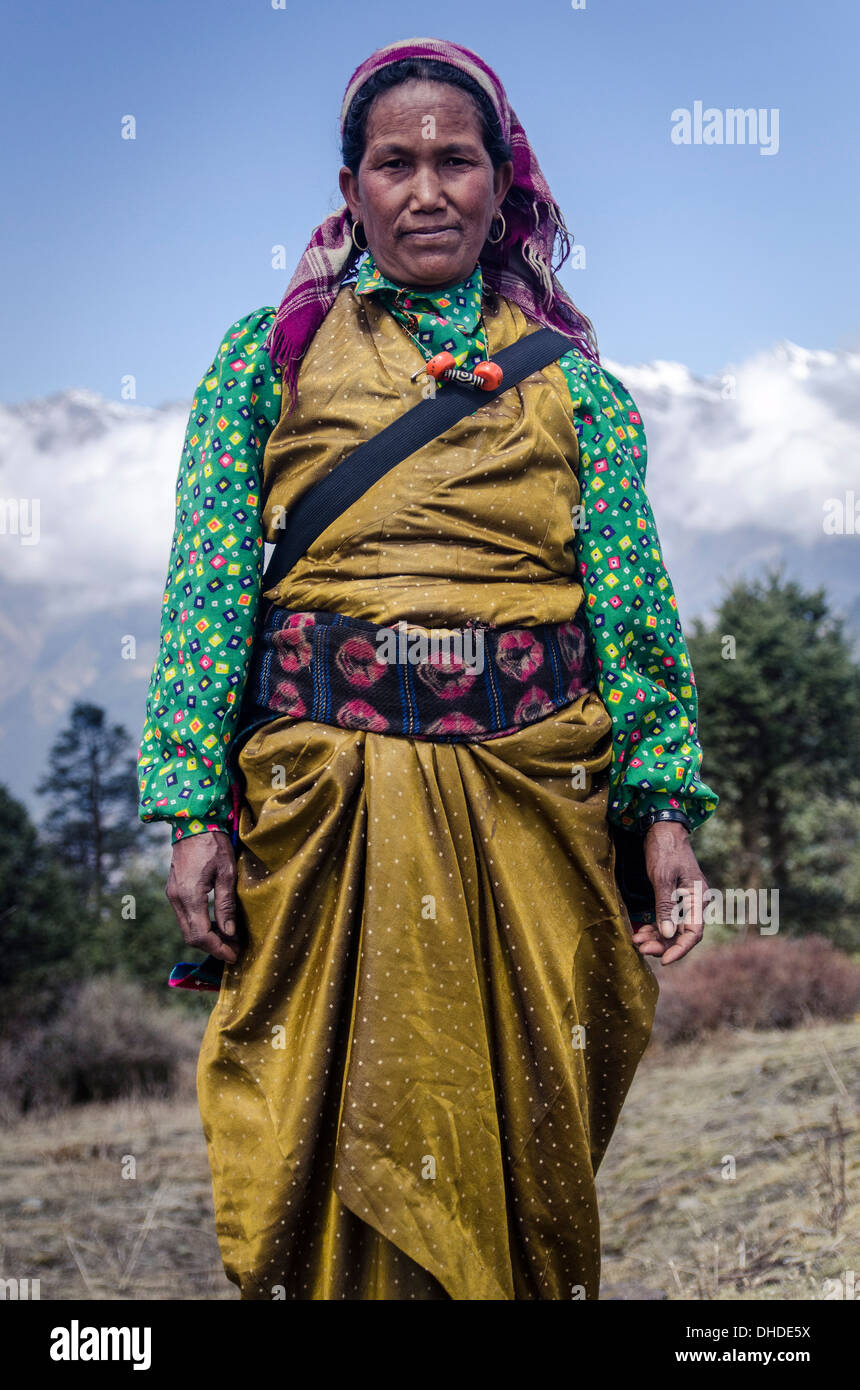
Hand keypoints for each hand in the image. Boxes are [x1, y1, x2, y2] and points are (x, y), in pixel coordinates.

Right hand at [165, 830, 241, 963]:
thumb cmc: (214, 845)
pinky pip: (184, 917)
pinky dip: (199, 926)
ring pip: (186, 929)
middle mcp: (176, 899)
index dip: (218, 949)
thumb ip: (226, 905)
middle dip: (213, 947)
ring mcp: (172, 895)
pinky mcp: (173, 891)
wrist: (192, 823)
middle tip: (234, 949)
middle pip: (191, 937)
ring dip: (206, 938)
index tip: (234, 955)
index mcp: (189, 896)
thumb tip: (229, 932)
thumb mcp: (226, 873)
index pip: (201, 935)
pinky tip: (216, 923)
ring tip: (228, 938)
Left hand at [631, 821, 706, 965]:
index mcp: (698, 898)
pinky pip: (666, 919)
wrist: (663, 828)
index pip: (693, 933)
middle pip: (682, 934)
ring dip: (656, 937)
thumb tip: (667, 934)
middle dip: (662, 944)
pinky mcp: (674, 898)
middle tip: (640, 948)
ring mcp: (685, 901)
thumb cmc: (664, 850)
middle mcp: (695, 903)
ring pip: (672, 928)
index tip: (664, 961)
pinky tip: (640, 932)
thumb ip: (665, 906)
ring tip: (636, 940)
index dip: (680, 949)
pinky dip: (654, 927)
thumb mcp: (662, 878)